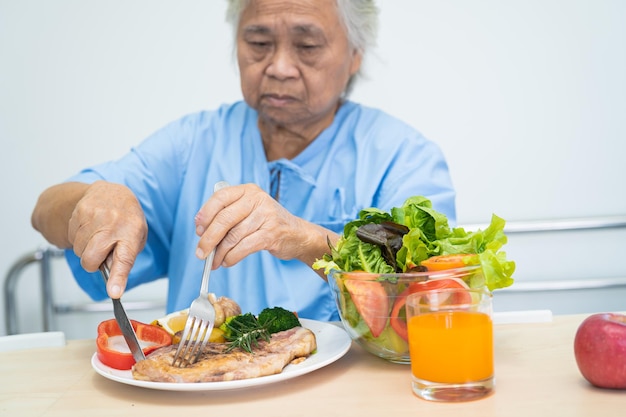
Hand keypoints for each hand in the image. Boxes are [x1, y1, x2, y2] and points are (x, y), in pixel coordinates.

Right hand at [67, 181, 146, 297]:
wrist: (112, 193)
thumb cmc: (126, 220)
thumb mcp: (136, 237)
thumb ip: (125, 257)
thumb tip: (110, 278)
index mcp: (132, 233)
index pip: (124, 260)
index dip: (117, 278)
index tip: (114, 292)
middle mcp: (113, 224)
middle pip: (91, 259)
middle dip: (92, 263)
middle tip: (100, 253)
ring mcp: (95, 217)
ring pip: (79, 251)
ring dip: (86, 249)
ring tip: (97, 236)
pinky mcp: (79, 212)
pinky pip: (71, 238)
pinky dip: (79, 238)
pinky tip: (90, 228)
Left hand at [194, 183, 334, 269]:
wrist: (297, 234)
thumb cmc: (267, 224)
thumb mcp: (249, 211)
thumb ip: (228, 216)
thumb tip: (201, 232)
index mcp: (248, 190)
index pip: (220, 197)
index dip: (206, 213)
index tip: (198, 230)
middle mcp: (257, 199)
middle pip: (224, 219)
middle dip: (208, 238)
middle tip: (200, 253)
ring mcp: (266, 216)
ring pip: (233, 236)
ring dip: (219, 253)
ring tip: (214, 262)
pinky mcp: (272, 234)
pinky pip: (244, 247)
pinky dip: (232, 257)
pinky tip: (227, 262)